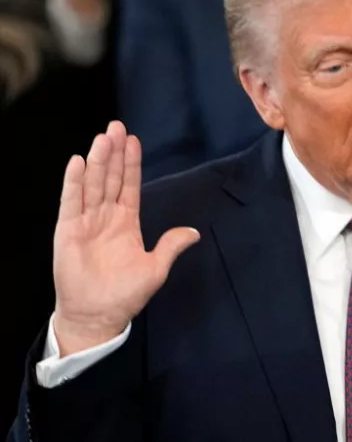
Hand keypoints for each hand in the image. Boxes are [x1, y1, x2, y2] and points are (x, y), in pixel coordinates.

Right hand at [52, 122, 199, 355]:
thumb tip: (194, 232)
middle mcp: (105, 217)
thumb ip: (171, 246)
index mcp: (126, 223)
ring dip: (98, 161)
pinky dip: (75, 183)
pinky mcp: (68, 231)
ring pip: (93, 185)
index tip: (134, 141)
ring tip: (102, 138)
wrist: (98, 315)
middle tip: (116, 126)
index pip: (129, 186)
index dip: (132, 164)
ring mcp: (86, 222)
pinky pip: (71, 203)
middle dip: (114, 153)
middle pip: (111, 178)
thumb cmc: (125, 294)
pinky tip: (79, 163)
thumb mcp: (155, 268)